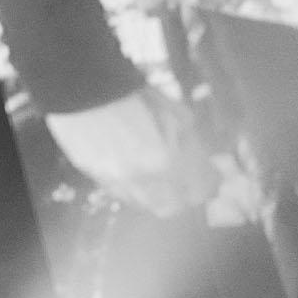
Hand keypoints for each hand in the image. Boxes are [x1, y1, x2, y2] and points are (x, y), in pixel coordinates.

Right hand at [47, 90, 219, 215]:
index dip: (208, 183)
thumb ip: (192, 146)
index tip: (210, 175)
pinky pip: (121, 193)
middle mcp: (144, 179)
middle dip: (181, 196)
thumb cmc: (137, 97)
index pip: (200, 192)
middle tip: (184, 181)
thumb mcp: (179, 115)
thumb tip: (201, 164)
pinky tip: (131, 168)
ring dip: (155, 194)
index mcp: (169, 161)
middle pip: (171, 207)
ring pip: (144, 204)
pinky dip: (131, 187)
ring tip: (156, 174)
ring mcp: (116, 181)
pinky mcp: (95, 177)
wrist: (88, 90)